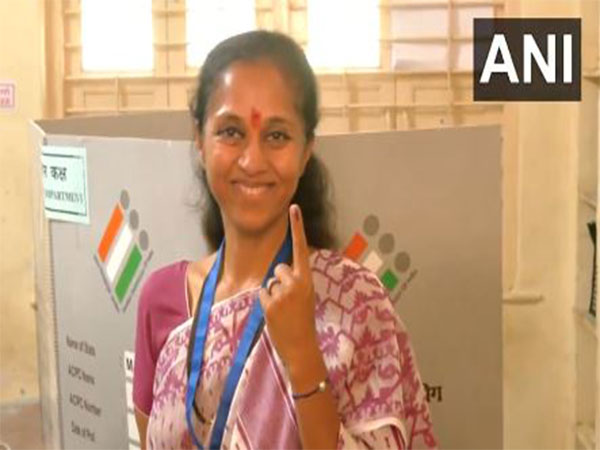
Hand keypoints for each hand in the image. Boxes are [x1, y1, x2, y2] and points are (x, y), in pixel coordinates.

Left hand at [258, 204, 320, 379]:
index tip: (294, 207)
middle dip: (280, 282)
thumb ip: (296, 281)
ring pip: (270, 283)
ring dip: (273, 295)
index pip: (301, 248)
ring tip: (284, 311)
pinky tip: (276, 316)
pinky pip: (262, 295)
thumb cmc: (303, 320)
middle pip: (279, 269)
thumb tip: (280, 270)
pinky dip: (266, 305)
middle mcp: (296, 282)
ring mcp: (283, 292)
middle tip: (289, 302)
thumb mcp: (306, 296)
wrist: (302, 347)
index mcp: (308, 278)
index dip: (297, 227)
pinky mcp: (270, 303)